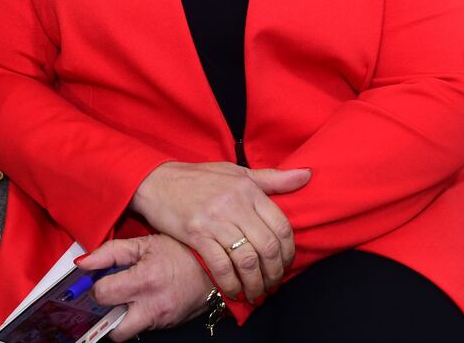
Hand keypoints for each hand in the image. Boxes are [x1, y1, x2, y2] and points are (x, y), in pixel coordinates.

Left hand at [80, 234, 212, 339]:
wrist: (213, 269)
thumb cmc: (178, 251)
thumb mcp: (143, 243)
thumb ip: (110, 252)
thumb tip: (83, 263)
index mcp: (144, 280)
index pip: (103, 295)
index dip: (95, 287)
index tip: (98, 279)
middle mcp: (152, 306)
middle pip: (112, 328)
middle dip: (105, 312)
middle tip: (109, 295)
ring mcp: (160, 320)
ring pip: (126, 332)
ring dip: (120, 318)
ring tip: (125, 297)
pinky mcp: (167, 326)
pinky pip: (142, 327)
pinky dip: (137, 316)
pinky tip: (142, 298)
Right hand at [130, 161, 310, 302]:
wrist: (156, 181)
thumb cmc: (198, 178)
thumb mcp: (235, 172)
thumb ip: (271, 178)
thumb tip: (307, 175)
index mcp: (247, 188)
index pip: (281, 226)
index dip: (288, 252)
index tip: (284, 264)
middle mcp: (234, 203)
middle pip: (268, 247)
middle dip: (274, 273)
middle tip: (271, 284)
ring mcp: (215, 219)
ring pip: (248, 260)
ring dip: (255, 284)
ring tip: (255, 292)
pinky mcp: (196, 233)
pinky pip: (221, 266)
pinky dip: (231, 284)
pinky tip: (234, 291)